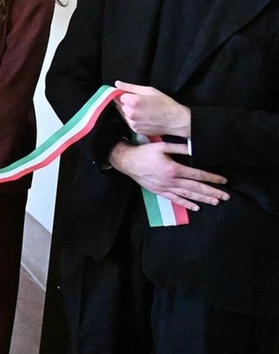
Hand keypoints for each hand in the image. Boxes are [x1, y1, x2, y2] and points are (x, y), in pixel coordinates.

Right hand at [108, 140, 227, 210]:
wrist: (127, 162)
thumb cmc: (144, 152)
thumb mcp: (162, 146)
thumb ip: (179, 147)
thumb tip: (194, 148)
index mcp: (174, 168)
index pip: (197, 175)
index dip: (212, 178)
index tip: (223, 180)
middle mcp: (171, 181)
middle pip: (196, 187)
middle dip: (212, 192)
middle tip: (226, 196)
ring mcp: (165, 188)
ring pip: (188, 195)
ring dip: (203, 199)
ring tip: (216, 202)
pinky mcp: (160, 192)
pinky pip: (175, 200)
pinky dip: (186, 204)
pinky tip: (196, 207)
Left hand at [114, 81, 191, 137]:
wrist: (175, 120)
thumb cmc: (165, 104)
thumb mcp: (149, 90)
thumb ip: (130, 87)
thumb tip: (118, 83)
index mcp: (133, 101)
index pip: (117, 95)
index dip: (123, 94)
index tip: (129, 94)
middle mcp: (130, 113)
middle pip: (119, 105)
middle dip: (126, 102)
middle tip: (139, 101)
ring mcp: (132, 122)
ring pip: (123, 113)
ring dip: (128, 110)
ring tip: (143, 109)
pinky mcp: (135, 129)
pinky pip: (128, 121)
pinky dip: (132, 118)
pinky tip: (143, 115)